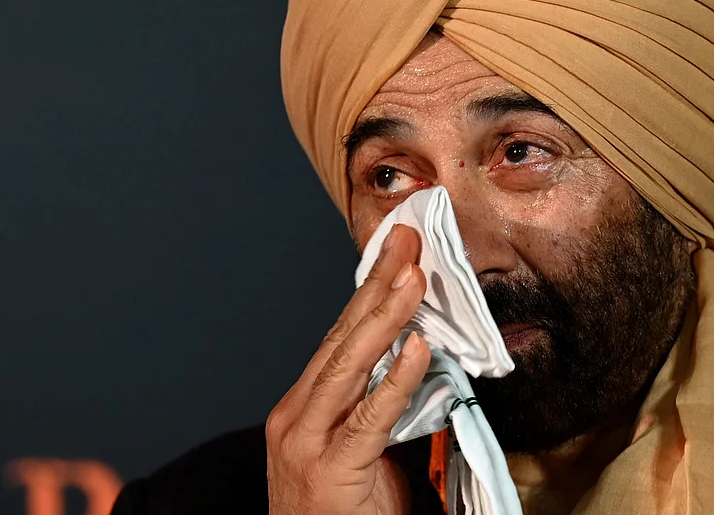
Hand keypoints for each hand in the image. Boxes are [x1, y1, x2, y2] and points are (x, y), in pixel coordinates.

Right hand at [266, 224, 430, 514]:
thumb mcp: (358, 450)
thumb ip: (377, 407)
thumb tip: (417, 359)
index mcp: (303, 407)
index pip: (339, 336)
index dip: (369, 291)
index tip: (396, 252)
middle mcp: (297, 416)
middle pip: (341, 338)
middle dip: (377, 285)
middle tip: (406, 241)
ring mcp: (306, 443)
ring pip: (349, 367)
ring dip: (386, 318)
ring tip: (413, 279)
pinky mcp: (330, 471)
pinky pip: (369, 418)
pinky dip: (395, 380)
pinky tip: (416, 349)